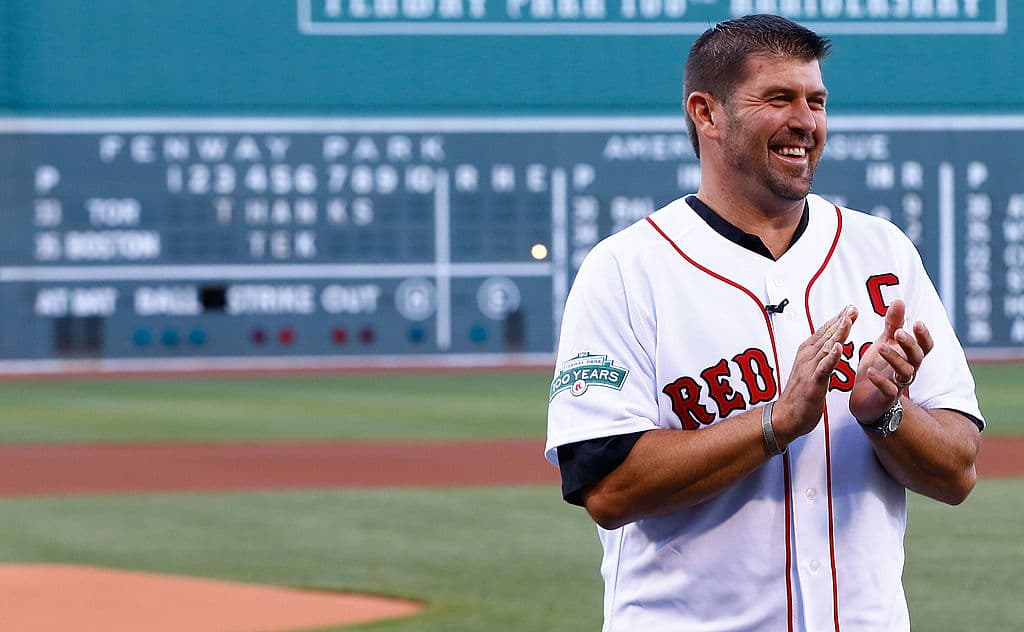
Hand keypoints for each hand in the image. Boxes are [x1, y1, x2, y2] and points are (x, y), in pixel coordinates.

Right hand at [771, 305, 857, 446]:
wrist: (785, 416)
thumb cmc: (799, 396)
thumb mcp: (810, 371)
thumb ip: (819, 358)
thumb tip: (830, 346)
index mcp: (806, 354)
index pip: (824, 332)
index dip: (836, 319)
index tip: (849, 308)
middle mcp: (806, 357)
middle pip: (826, 335)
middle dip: (840, 320)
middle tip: (852, 308)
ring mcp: (809, 369)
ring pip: (826, 347)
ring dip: (838, 333)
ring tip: (848, 320)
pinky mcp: (813, 383)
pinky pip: (824, 368)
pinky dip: (831, 357)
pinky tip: (838, 347)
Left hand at [849, 299, 932, 423]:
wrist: (863, 397)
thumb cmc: (878, 366)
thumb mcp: (885, 342)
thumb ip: (893, 324)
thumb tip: (899, 300)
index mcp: (909, 356)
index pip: (925, 346)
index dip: (924, 336)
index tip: (917, 322)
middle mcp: (908, 370)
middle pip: (917, 358)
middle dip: (910, 345)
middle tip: (899, 333)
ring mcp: (898, 385)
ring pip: (905, 373)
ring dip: (894, 359)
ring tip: (881, 347)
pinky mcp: (886, 398)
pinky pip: (888, 391)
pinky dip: (880, 381)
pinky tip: (870, 371)